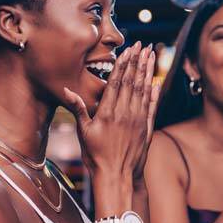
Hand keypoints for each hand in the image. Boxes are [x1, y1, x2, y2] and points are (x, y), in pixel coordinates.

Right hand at [63, 42, 154, 183]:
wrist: (117, 177)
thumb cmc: (96, 156)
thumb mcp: (83, 132)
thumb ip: (78, 109)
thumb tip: (67, 90)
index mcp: (108, 112)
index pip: (117, 82)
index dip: (124, 64)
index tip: (129, 50)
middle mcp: (125, 114)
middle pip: (133, 82)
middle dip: (137, 62)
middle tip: (143, 46)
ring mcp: (138, 120)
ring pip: (144, 91)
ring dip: (148, 72)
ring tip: (151, 56)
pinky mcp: (147, 129)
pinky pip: (152, 106)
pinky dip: (154, 93)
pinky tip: (156, 81)